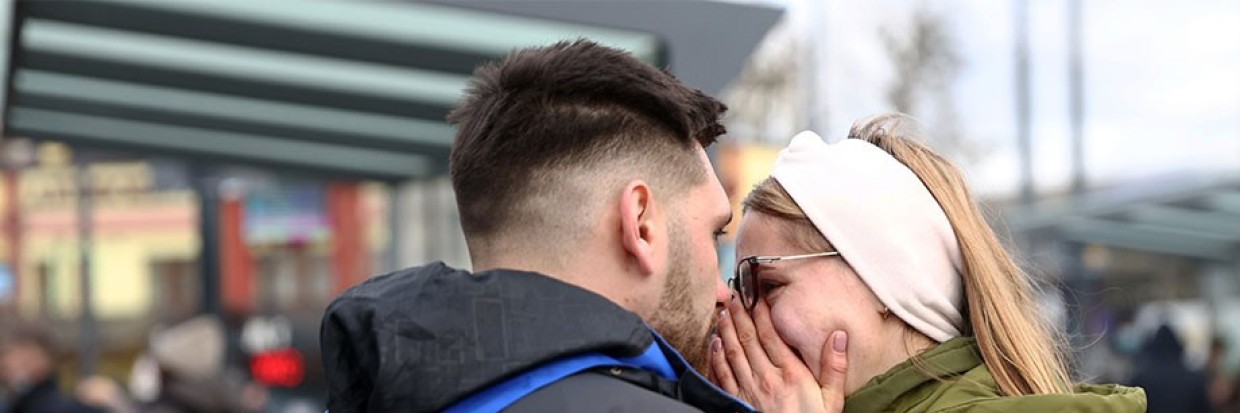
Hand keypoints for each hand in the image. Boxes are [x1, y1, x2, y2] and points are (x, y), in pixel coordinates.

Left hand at [709, 296, 847, 412]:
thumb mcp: (833, 400)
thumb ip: (835, 367)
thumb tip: (839, 336)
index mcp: (791, 374)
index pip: (772, 335)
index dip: (762, 313)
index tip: (757, 297)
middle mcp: (767, 378)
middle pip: (749, 339)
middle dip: (740, 315)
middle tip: (733, 296)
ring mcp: (749, 390)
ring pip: (733, 352)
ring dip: (725, 330)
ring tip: (723, 312)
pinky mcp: (737, 401)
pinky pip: (722, 374)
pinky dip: (716, 356)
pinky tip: (713, 344)